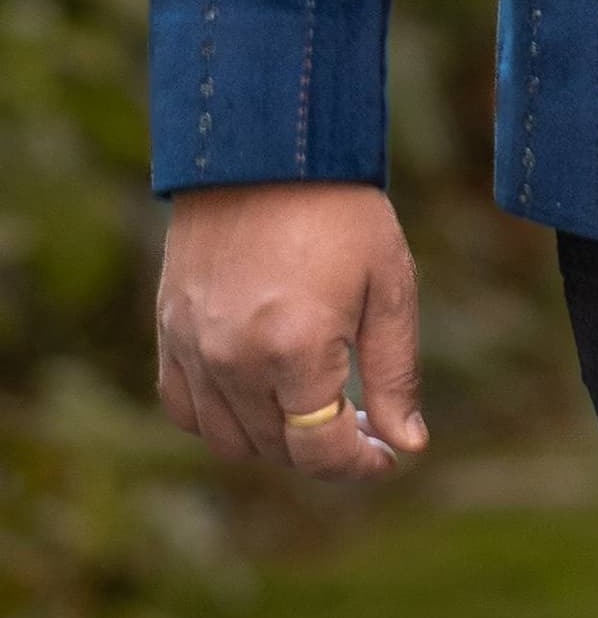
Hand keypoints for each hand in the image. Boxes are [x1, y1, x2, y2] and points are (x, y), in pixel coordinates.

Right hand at [155, 187, 427, 479]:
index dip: (359, 466)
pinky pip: (184, 408)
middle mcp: (234, 358)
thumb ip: (395, 373)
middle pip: (278, 448)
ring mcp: (192, 347)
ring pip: (227, 439)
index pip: (320, 449)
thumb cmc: (341, 213)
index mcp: (296, 348)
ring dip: (275, 441)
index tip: (386, 456)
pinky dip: (220, 419)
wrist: (265, 151)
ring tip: (315, 411)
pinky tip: (261, 397)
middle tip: (364, 426)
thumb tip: (408, 445)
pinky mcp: (168, 330)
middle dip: (325, 450)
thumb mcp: (390, 286)